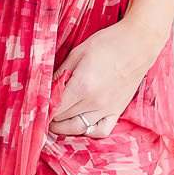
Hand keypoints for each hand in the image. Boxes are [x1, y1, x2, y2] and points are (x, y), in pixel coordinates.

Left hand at [49, 20, 164, 140]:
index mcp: (82, 86)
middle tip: (42, 110)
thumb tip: (46, 87)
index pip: (55, 108)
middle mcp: (94, 102)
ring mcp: (107, 109)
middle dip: (50, 117)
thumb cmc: (107, 43)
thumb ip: (60, 72)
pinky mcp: (118, 110)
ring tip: (56, 119)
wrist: (138, 43)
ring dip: (64, 127)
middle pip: (64, 119)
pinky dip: (88, 131)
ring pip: (79, 128)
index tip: (35, 107)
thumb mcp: (78, 52)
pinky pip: (101, 131)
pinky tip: (80, 123)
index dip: (42, 109)